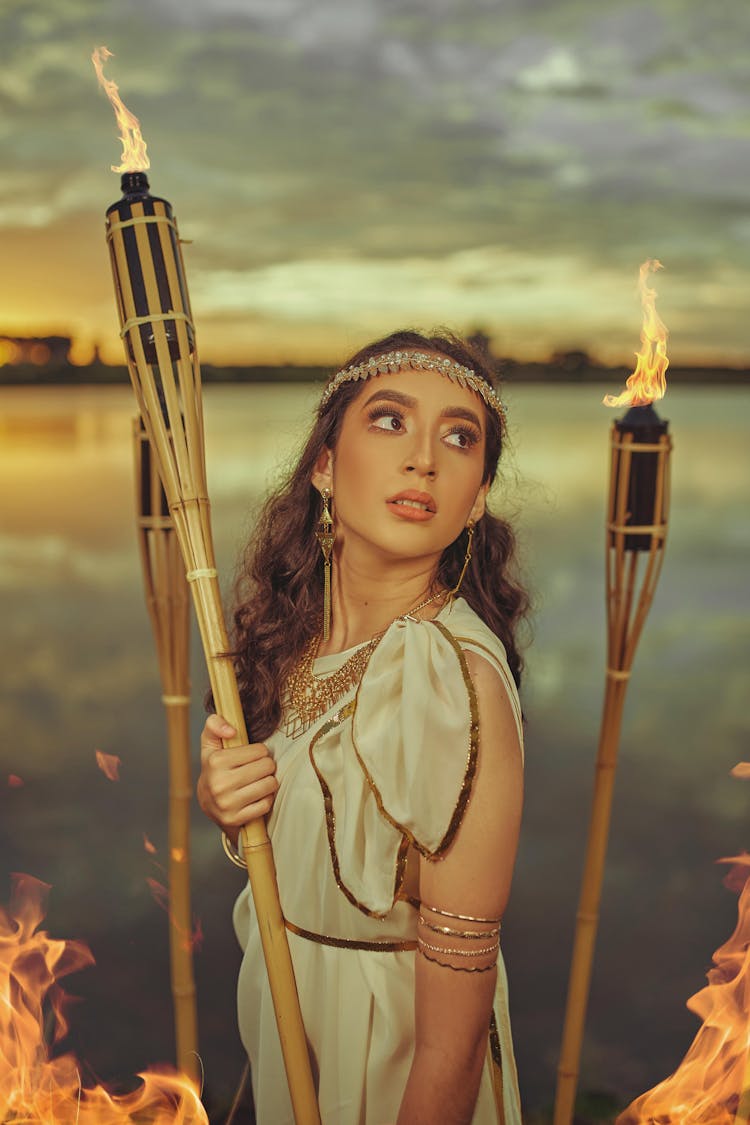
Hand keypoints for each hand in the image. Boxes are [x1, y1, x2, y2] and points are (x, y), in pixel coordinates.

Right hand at [197, 714, 278, 836]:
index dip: (260, 752)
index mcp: (215, 761)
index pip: (260, 750)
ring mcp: (227, 804)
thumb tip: (231, 730)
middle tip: (257, 769)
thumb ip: (215, 724)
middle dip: (266, 766)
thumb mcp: (211, 743)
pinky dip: (266, 799)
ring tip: (258, 781)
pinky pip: (266, 804)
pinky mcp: (235, 819)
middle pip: (267, 767)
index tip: (252, 757)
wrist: (208, 803)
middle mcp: (219, 783)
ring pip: (269, 785)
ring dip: (268, 782)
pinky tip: (256, 796)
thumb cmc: (215, 768)